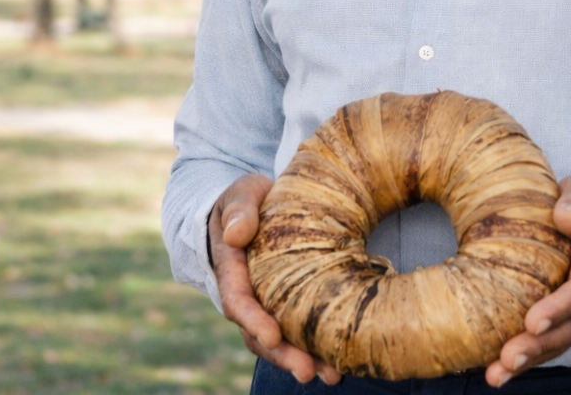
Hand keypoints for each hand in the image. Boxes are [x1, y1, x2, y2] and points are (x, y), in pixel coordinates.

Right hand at [209, 173, 340, 384]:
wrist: (257, 205)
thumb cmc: (246, 199)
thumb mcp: (239, 195)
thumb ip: (238, 210)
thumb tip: (237, 234)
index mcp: (231, 269)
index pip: (238, 301)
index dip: (254, 320)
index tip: (273, 336)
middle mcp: (246, 294)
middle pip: (259, 333)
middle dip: (283, 355)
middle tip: (308, 371)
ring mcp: (265, 303)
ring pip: (280, 340)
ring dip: (302, 359)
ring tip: (332, 374)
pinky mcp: (286, 304)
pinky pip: (297, 330)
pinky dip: (315, 347)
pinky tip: (340, 361)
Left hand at [485, 172, 570, 387]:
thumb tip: (567, 220)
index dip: (561, 307)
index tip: (532, 320)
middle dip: (541, 346)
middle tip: (508, 359)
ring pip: (561, 341)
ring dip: (531, 359)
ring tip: (497, 374)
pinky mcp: (568, 316)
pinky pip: (551, 341)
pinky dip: (528, 357)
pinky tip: (497, 369)